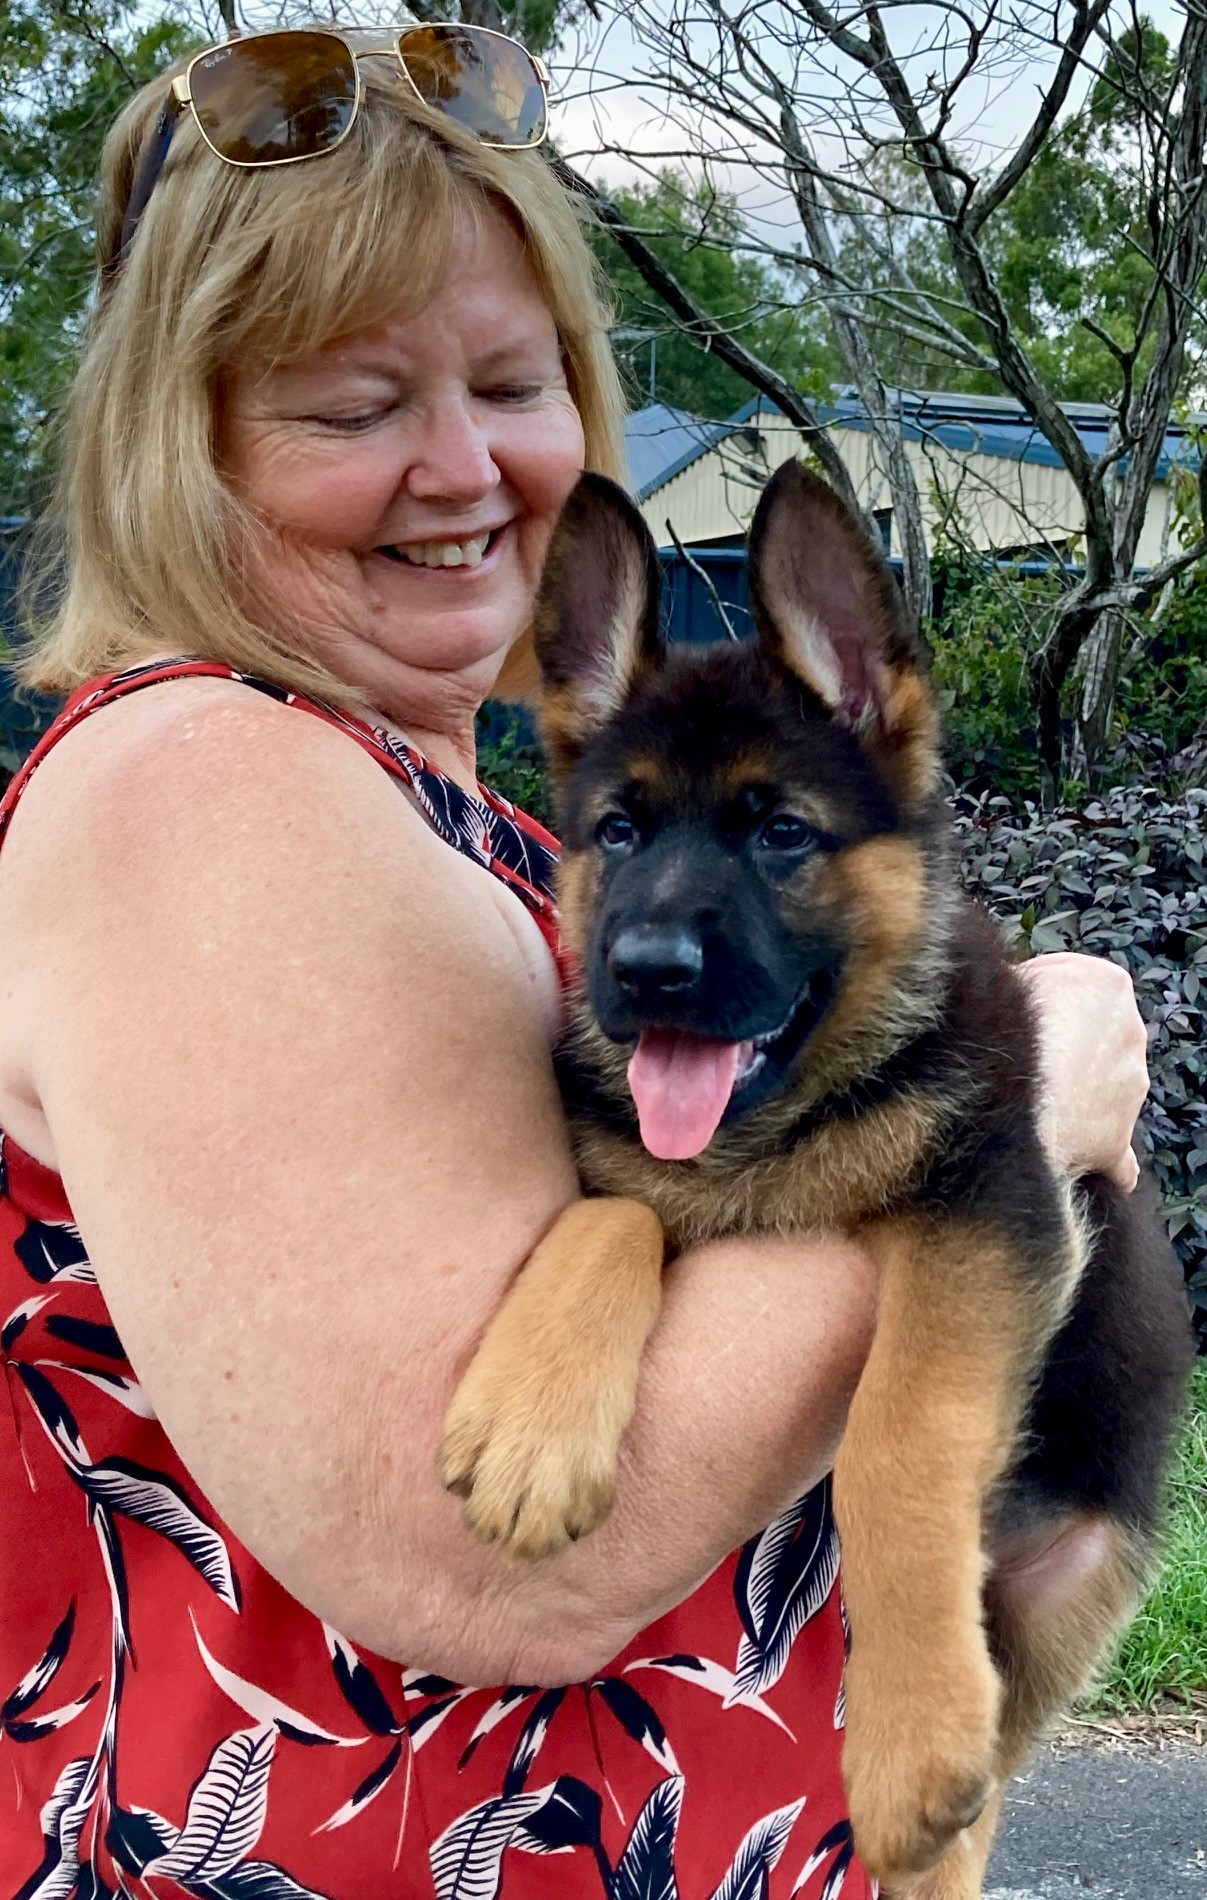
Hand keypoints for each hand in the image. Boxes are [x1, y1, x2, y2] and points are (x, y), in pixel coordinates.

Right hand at [1020, 952, 1148, 1191]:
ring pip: (1106, 1090)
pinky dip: (1102, 1160)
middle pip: (1097, 1037)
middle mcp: (1130, 1032)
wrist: (1004, 1091)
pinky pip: (1117, 1157)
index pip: (1075, 983)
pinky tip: (1082, 1164)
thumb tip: (1002, 991)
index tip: (1014, 1013)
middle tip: (1021, 1060)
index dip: (1039, 998)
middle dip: (1066, 1048)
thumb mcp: (1002, 981)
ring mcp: (1130, 1088)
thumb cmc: (1002, 1030)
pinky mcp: (1117, 1139)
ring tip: (1032, 1107)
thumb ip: (1016, 985)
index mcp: (1106, 985)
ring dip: (1078, 1098)